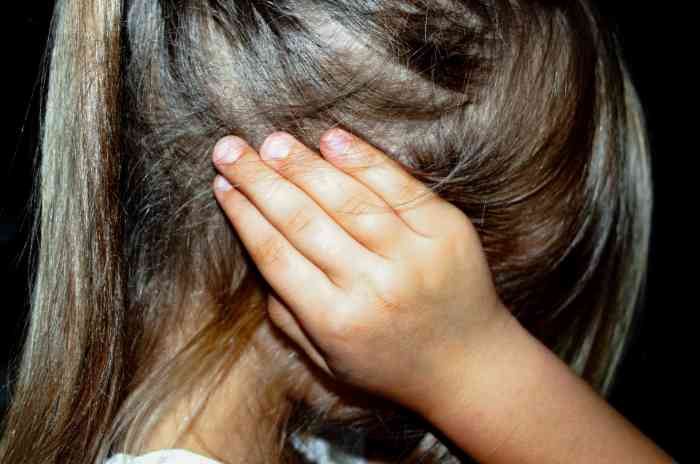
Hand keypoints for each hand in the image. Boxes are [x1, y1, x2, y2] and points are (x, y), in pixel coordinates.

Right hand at [211, 128, 510, 407]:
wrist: (469, 366)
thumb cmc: (389, 363)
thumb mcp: (327, 359)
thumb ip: (288, 314)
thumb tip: (259, 250)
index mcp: (336, 322)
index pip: (276, 256)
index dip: (245, 216)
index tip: (222, 186)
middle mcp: (373, 287)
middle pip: (303, 221)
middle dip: (259, 181)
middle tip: (229, 149)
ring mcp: (414, 256)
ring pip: (347, 199)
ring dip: (303, 166)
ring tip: (271, 143)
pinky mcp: (446, 232)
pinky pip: (397, 186)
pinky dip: (362, 160)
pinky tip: (331, 140)